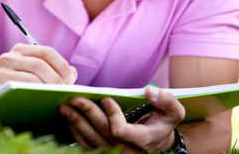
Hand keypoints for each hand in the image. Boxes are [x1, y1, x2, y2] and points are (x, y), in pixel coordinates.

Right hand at [0, 43, 76, 94]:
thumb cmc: (17, 85)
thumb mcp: (33, 73)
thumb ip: (53, 70)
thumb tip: (72, 73)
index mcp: (21, 50)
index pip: (46, 51)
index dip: (61, 64)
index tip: (70, 78)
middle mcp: (10, 56)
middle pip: (40, 64)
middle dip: (56, 78)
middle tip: (64, 90)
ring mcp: (2, 70)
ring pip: (31, 77)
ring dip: (47, 88)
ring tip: (56, 96)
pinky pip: (21, 88)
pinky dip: (35, 94)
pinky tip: (42, 100)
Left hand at [60, 86, 184, 151]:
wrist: (157, 141)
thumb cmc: (162, 122)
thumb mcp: (173, 112)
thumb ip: (166, 100)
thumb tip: (149, 91)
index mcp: (141, 140)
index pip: (121, 131)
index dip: (113, 115)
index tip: (106, 99)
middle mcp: (126, 150)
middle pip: (101, 132)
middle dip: (87, 114)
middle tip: (74, 99)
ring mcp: (113, 153)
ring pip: (91, 139)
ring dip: (76, 122)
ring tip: (65, 108)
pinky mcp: (104, 153)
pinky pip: (86, 146)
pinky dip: (76, 132)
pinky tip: (69, 119)